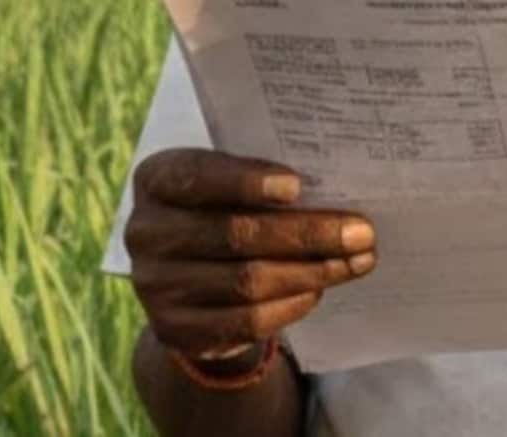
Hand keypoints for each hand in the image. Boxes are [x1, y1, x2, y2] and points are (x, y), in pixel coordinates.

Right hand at [124, 149, 376, 360]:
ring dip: (310, 271)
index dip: (246, 181)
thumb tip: (332, 187)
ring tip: (356, 261)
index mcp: (156, 179)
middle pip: (234, 234)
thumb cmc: (220, 206)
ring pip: (245, 282)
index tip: (298, 185)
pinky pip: (243, 321)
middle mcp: (145, 232)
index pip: (198, 177)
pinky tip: (319, 289)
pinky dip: (289, 304)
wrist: (184, 273)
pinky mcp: (174, 329)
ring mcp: (155, 286)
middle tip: (361, 231)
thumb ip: (258, 178)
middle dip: (306, 233)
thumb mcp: (224, 181)